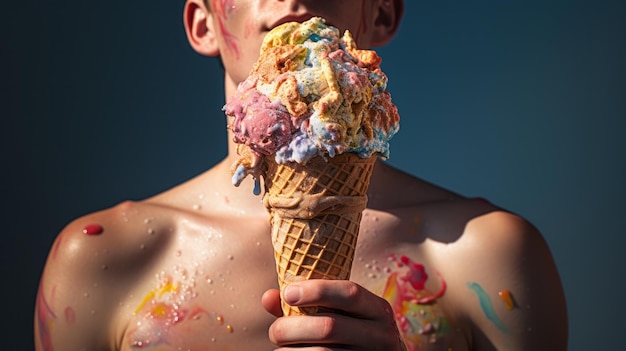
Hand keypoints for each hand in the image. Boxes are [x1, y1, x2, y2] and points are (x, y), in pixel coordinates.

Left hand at [261, 279, 406, 350]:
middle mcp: (381, 334)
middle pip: (330, 327)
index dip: (317, 291)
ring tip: (280, 349)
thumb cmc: (351, 333)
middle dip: (292, 328)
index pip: (350, 293)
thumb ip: (307, 303)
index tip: (288, 293)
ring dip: (291, 350)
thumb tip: (269, 297)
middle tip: (275, 331)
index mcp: (378, 309)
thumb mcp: (341, 313)